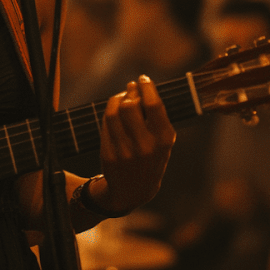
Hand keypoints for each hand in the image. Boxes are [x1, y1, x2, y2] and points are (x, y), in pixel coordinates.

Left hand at [95, 76, 174, 213]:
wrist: (134, 190)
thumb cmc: (152, 157)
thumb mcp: (163, 140)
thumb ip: (155, 116)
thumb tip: (137, 85)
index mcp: (164, 140)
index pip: (153, 105)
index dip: (146, 87)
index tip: (142, 78)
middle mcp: (145, 146)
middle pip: (130, 105)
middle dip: (129, 93)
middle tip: (130, 89)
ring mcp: (125, 152)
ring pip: (113, 113)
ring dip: (116, 100)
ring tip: (121, 99)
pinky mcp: (109, 155)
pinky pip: (105, 125)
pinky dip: (109, 114)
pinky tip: (114, 113)